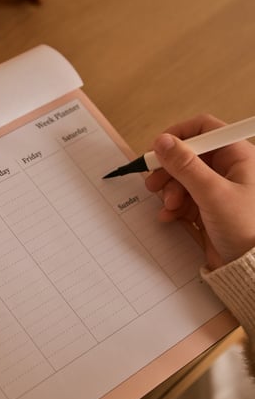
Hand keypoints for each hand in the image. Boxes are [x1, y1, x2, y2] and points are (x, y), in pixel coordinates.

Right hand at [144, 114, 254, 268]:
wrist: (250, 269)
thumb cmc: (246, 229)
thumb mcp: (213, 194)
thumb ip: (185, 166)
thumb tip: (163, 142)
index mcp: (238, 157)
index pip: (204, 129)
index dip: (179, 135)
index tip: (158, 149)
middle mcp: (229, 170)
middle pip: (189, 155)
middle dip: (170, 168)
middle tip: (153, 181)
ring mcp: (218, 191)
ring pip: (184, 179)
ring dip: (170, 190)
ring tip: (169, 205)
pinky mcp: (209, 211)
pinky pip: (184, 200)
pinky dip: (173, 206)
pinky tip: (169, 216)